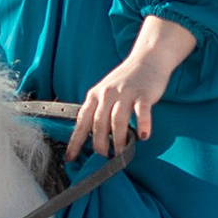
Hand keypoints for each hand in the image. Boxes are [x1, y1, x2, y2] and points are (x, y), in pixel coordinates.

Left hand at [69, 16, 194, 159]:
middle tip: (103, 159)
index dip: (75, 141)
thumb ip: (98, 111)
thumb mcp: (105, 92)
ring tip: (120, 153)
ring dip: (118, 139)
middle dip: (99, 145)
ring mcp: (126, 93)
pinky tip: (143, 136)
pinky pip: (142, 111)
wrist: (147, 59)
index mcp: (95, 96)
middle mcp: (107, 94)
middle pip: (98, 123)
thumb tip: (92, 137)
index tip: (70, 158)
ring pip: (117, 120)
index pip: (81, 122)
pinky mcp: (144, 93)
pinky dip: (142, 124)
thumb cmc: (126, 80)